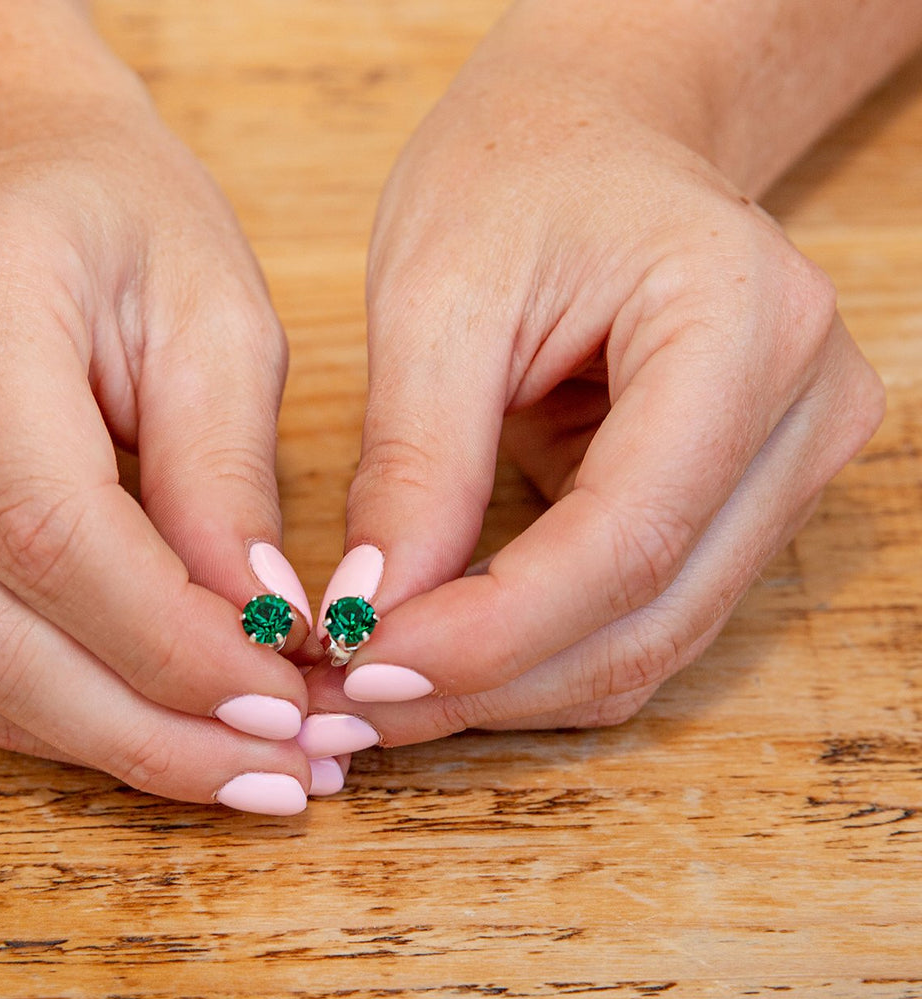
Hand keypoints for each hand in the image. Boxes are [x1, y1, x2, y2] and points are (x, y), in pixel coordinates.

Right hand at [0, 90, 325, 812]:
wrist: (4, 173)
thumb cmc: (126, 220)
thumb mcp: (218, 313)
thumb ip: (228, 475)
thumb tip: (267, 630)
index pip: (51, 529)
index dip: (174, 645)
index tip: (288, 703)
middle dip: (153, 730)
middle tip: (285, 775)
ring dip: (123, 743)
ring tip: (251, 773)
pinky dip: (79, 714)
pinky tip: (176, 734)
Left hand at [300, 34, 883, 754]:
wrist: (594, 137)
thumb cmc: (519, 175)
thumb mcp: (437, 294)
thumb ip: (415, 463)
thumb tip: (371, 619)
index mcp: (745, 326)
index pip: (626, 539)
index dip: (488, 633)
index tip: (360, 668)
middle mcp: (804, 413)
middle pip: (647, 620)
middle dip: (487, 684)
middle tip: (350, 704)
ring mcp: (787, 471)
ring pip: (648, 645)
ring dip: (506, 688)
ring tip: (376, 688)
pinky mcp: (739, 508)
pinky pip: (638, 623)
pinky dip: (533, 658)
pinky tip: (438, 655)